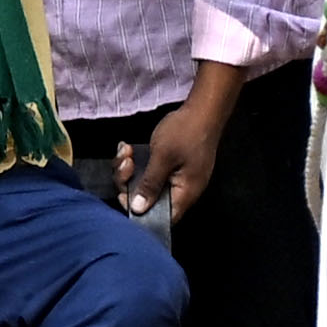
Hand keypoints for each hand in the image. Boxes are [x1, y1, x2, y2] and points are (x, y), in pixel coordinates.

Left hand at [121, 68, 241, 221]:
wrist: (203, 109)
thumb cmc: (186, 131)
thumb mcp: (163, 157)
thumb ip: (150, 184)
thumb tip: (139, 209)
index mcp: (184, 194)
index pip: (160, 218)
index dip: (138, 210)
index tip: (123, 192)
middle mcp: (182, 190)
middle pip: (149, 200)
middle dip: (130, 183)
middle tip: (126, 163)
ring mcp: (177, 178)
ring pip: (146, 184)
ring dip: (130, 170)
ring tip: (127, 152)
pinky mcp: (172, 167)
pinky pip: (150, 172)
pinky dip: (138, 162)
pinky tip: (129, 149)